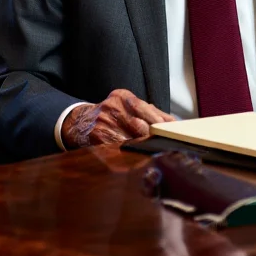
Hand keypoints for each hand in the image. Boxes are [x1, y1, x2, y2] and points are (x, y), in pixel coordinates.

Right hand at [61, 88, 175, 148]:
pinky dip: (129, 155)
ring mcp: (103, 122)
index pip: (147, 110)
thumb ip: (152, 112)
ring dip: (144, 149)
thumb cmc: (111, 115)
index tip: (174, 133)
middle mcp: (112, 107)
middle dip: (154, 139)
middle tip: (167, 148)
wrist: (80, 122)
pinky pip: (119, 149)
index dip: (162, 124)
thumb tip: (176, 124)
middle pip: (141, 126)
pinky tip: (136, 159)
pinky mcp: (96, 137)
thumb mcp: (128, 106)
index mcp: (122, 96)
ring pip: (131, 140)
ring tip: (153, 155)